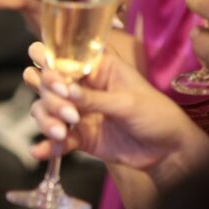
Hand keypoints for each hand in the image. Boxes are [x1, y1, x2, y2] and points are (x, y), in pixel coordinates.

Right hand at [24, 47, 205, 175]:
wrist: (167, 151)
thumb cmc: (156, 114)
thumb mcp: (128, 103)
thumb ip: (96, 98)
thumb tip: (66, 92)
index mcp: (98, 67)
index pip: (63, 56)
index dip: (52, 65)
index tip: (58, 83)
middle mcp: (83, 87)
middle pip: (47, 83)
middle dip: (49, 97)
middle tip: (68, 113)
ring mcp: (78, 112)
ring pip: (45, 109)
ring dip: (47, 121)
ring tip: (62, 134)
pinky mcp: (78, 136)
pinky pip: (55, 138)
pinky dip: (46, 145)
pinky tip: (40, 152)